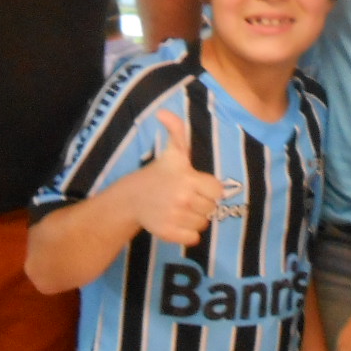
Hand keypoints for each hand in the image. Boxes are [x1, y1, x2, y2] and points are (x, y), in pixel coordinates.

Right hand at [128, 111, 222, 245]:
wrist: (132, 198)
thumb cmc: (158, 173)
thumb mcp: (172, 151)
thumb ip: (176, 130)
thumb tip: (164, 112)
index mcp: (188, 178)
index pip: (218, 190)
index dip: (209, 189)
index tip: (197, 185)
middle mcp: (183, 198)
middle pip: (211, 208)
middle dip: (202, 204)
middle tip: (187, 197)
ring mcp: (175, 217)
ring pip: (203, 224)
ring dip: (195, 218)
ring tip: (181, 209)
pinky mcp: (168, 233)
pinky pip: (192, 238)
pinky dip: (188, 233)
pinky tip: (177, 221)